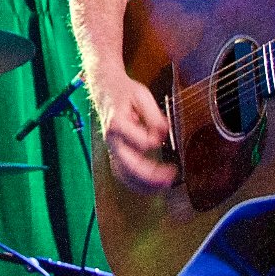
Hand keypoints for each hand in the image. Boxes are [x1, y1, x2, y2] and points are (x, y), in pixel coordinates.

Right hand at [90, 70, 176, 192]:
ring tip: (164, 184)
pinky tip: (151, 186)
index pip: (140, 142)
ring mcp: (112, 148)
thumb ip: (153, 116)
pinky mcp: (115, 153)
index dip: (154, 140)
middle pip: (129, 166)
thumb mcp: (142, 95)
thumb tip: (162, 134)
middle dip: (151, 176)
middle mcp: (112, 139)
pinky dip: (137, 184)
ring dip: (145, 184)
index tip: (163, 133)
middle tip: (170, 176)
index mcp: (117, 123)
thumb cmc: (124, 91)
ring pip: (125, 175)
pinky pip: (123, 174)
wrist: (104, 88)